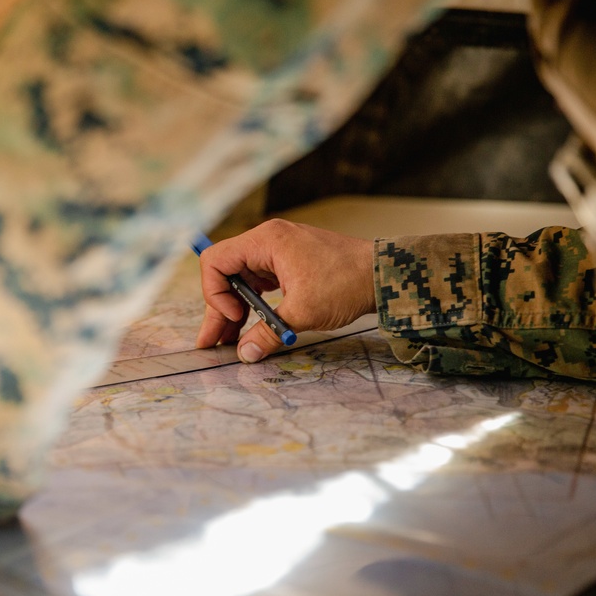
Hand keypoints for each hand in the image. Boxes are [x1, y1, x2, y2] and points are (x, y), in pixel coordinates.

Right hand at [196, 219, 375, 362]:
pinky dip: (253, 303)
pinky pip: (259, 282)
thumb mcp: (303, 313)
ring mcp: (279, 252)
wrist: (383, 276)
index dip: (215, 293)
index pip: (216, 261)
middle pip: (226, 273)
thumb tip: (245, 353)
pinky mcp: (289, 263)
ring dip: (235, 309)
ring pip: (241, 280)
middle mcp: (268, 241)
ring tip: (230, 339)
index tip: (233, 318)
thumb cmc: (347, 283)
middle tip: (212, 342)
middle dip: (219, 308)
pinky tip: (252, 324)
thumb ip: (268, 333)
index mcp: (266, 241)